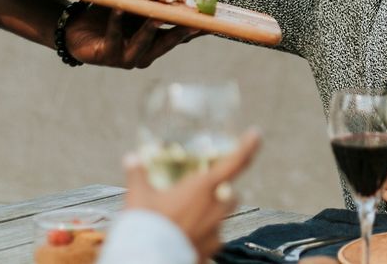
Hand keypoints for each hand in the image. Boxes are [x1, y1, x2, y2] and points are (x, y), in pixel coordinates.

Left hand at [66, 5, 202, 68]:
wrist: (74, 29)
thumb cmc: (107, 15)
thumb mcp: (134, 6)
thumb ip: (152, 0)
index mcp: (155, 43)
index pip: (182, 36)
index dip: (198, 29)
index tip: (215, 21)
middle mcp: (145, 54)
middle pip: (168, 42)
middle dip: (182, 31)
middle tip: (195, 21)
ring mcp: (126, 58)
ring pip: (144, 42)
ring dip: (151, 28)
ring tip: (157, 15)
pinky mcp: (106, 56)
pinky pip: (114, 36)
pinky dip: (117, 22)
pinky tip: (120, 9)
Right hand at [123, 130, 261, 263]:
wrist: (148, 259)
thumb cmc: (146, 225)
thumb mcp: (138, 196)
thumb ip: (137, 174)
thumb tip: (131, 157)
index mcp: (203, 187)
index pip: (235, 162)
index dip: (248, 146)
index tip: (256, 134)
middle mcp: (216, 207)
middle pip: (232, 195)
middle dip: (223, 194)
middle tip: (204, 195)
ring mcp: (216, 230)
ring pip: (224, 218)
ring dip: (215, 215)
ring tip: (192, 218)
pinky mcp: (212, 249)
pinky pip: (215, 239)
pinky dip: (206, 236)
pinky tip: (188, 237)